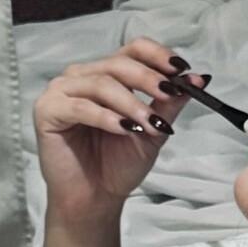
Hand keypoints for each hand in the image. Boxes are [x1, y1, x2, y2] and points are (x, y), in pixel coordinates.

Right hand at [32, 37, 199, 224]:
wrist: (96, 197)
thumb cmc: (120, 163)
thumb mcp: (154, 130)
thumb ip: (171, 103)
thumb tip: (200, 78)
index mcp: (107, 74)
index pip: (133, 50)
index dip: (158, 55)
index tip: (182, 69)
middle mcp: (83, 76)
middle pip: (118, 64)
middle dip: (149, 80)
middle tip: (170, 95)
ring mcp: (62, 91)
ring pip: (101, 84)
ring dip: (130, 103)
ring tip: (149, 124)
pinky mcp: (47, 110)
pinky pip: (80, 107)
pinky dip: (106, 117)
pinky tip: (123, 129)